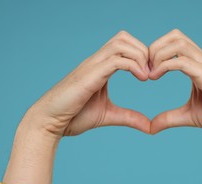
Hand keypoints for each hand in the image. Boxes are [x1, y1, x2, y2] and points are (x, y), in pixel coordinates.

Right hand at [24, 30, 150, 138]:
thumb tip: (149, 127)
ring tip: (146, 76)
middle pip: (123, 37)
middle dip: (143, 50)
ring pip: (120, 43)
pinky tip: (142, 79)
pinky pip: (116, 60)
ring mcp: (92, 66)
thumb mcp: (109, 115)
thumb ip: (129, 117)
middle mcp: (96, 62)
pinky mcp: (90, 76)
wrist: (50, 122)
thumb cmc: (74, 117)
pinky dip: (134, 66)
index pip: (123, 45)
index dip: (141, 55)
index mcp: (100, 67)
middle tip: (151, 72)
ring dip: (139, 55)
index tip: (151, 75)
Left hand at [148, 29, 201, 137]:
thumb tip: (151, 127)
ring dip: (158, 54)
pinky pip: (181, 61)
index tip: (147, 72)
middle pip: (175, 35)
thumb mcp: (189, 116)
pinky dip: (164, 65)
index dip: (157, 52)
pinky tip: (155, 78)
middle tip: (146, 69)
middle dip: (155, 48)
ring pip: (177, 42)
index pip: (175, 43)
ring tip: (150, 74)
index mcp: (199, 65)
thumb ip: (169, 118)